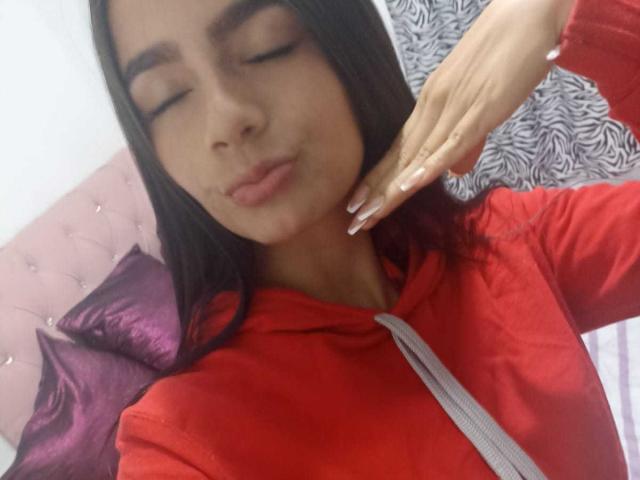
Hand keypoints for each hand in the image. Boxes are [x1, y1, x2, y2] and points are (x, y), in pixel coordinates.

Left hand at [346, 0, 574, 235]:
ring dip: (392, 189)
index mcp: (432, 103)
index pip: (399, 148)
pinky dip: (429, 166)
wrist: (533, 12)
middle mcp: (434, 106)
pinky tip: (409, 186)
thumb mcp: (481, 101)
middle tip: (353, 221)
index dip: (379, 178)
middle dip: (375, 193)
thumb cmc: (509, 53)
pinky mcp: (480, 109)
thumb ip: (467, 139)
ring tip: (368, 215)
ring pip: (417, 156)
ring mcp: (454, 107)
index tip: (359, 203)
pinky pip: (451, 142)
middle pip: (400, 157)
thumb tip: (455, 172)